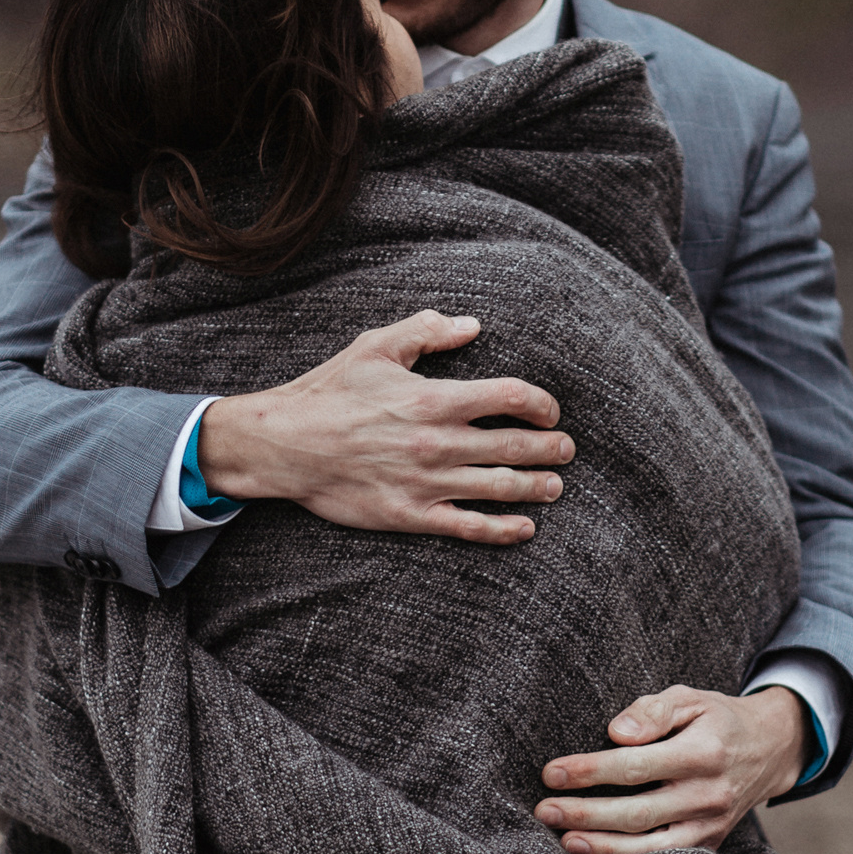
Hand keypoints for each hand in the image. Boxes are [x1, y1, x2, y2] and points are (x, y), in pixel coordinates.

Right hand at [197, 310, 573, 545]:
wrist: (285, 445)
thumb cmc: (329, 392)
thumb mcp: (375, 347)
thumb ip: (426, 331)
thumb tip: (471, 325)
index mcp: (434, 398)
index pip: (510, 398)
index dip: (541, 404)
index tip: (550, 410)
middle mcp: (438, 441)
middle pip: (515, 445)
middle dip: (550, 449)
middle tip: (567, 450)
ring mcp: (427, 482)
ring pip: (499, 487)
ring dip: (536, 487)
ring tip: (555, 485)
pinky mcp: (411, 514)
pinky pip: (468, 525)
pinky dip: (503, 529)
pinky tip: (525, 528)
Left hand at [534, 684, 807, 853]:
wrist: (770, 749)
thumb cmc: (716, 719)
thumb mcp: (689, 698)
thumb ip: (652, 711)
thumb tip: (615, 732)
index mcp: (703, 753)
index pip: (636, 766)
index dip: (590, 771)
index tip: (551, 772)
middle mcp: (709, 795)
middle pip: (638, 813)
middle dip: (586, 814)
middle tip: (544, 809)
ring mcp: (711, 826)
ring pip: (651, 848)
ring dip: (603, 847)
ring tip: (564, 839)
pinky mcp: (709, 845)